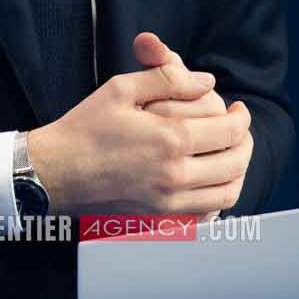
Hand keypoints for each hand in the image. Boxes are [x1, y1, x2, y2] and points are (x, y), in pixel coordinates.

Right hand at [25, 31, 253, 216]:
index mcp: (169, 140)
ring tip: (231, 154)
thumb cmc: (85, 128)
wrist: (53, 172)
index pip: (229, 131)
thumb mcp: (121, 88)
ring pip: (226, 194)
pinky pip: (205, 216)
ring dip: (237, 172)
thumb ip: (167, 78)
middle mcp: (174, 176)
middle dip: (245, 143)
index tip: (239, 109)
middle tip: (239, 130)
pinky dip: (217, 199)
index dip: (241, 118)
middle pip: (235, 164)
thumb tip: (207, 81)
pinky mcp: (158, 221)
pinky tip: (210, 181)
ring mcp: (167, 204)